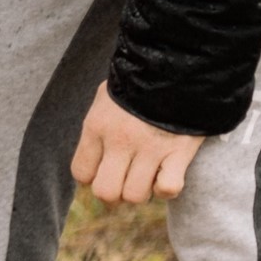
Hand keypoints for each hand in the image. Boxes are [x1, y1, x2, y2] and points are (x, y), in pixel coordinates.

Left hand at [71, 85, 203, 205]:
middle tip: (125, 180)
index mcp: (97, 127)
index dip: (92, 176)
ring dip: (142, 190)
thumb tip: (94, 157)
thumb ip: (97, 127)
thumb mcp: (106, 98)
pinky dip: (167, 189)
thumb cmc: (138, 82)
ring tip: (147, 174)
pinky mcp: (179, 152)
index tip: (104, 168)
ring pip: (136, 196)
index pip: (81, 173)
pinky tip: (167, 174)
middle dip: (114, 193)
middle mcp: (120, 141)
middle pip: (106, 192)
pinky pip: (168, 189)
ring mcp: (150, 148)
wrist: (178, 65)